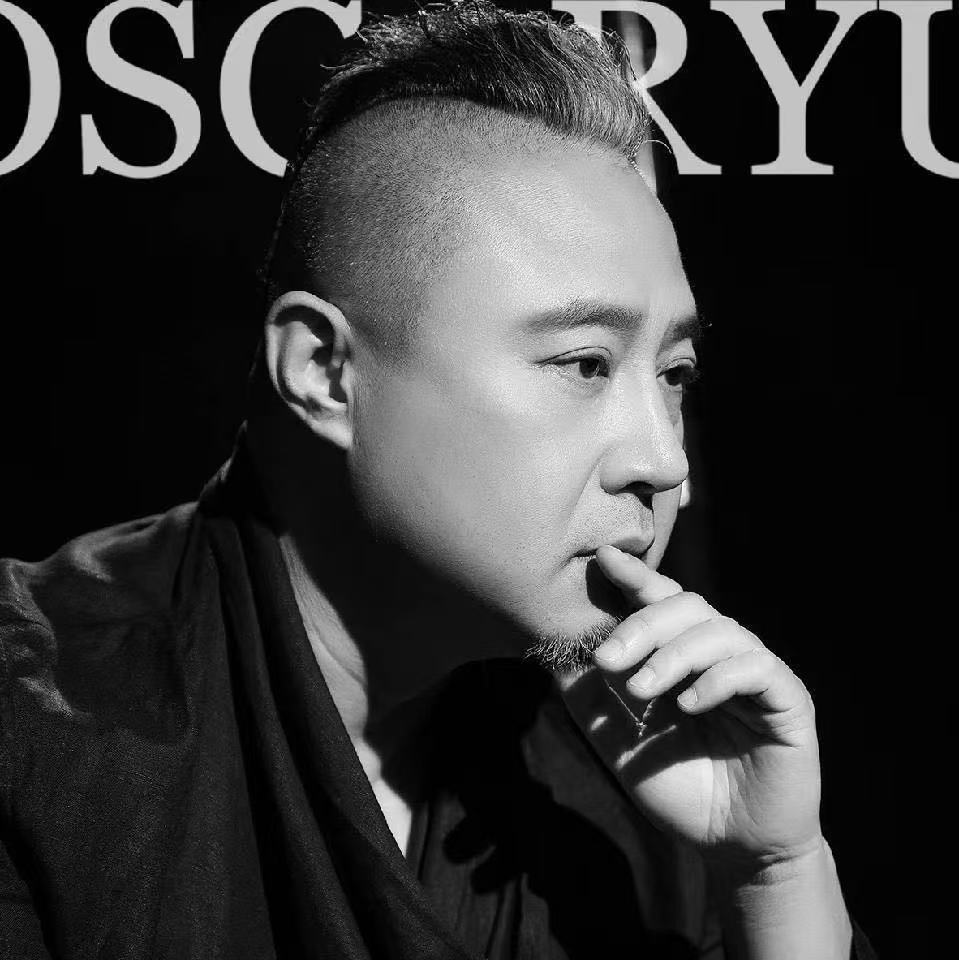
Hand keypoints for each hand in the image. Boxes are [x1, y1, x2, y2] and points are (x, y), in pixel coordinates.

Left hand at [557, 545, 823, 873]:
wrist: (731, 847)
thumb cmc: (676, 787)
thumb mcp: (618, 740)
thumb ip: (590, 696)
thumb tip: (555, 651)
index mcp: (683, 654)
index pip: (660, 602)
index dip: (635, 577)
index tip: (603, 558)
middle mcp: (721, 653)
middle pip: (687, 606)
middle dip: (642, 625)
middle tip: (607, 658)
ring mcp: (758, 672)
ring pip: (719, 631)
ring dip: (673, 655)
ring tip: (641, 690)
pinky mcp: (789, 699)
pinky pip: (756, 668)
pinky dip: (718, 679)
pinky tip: (689, 703)